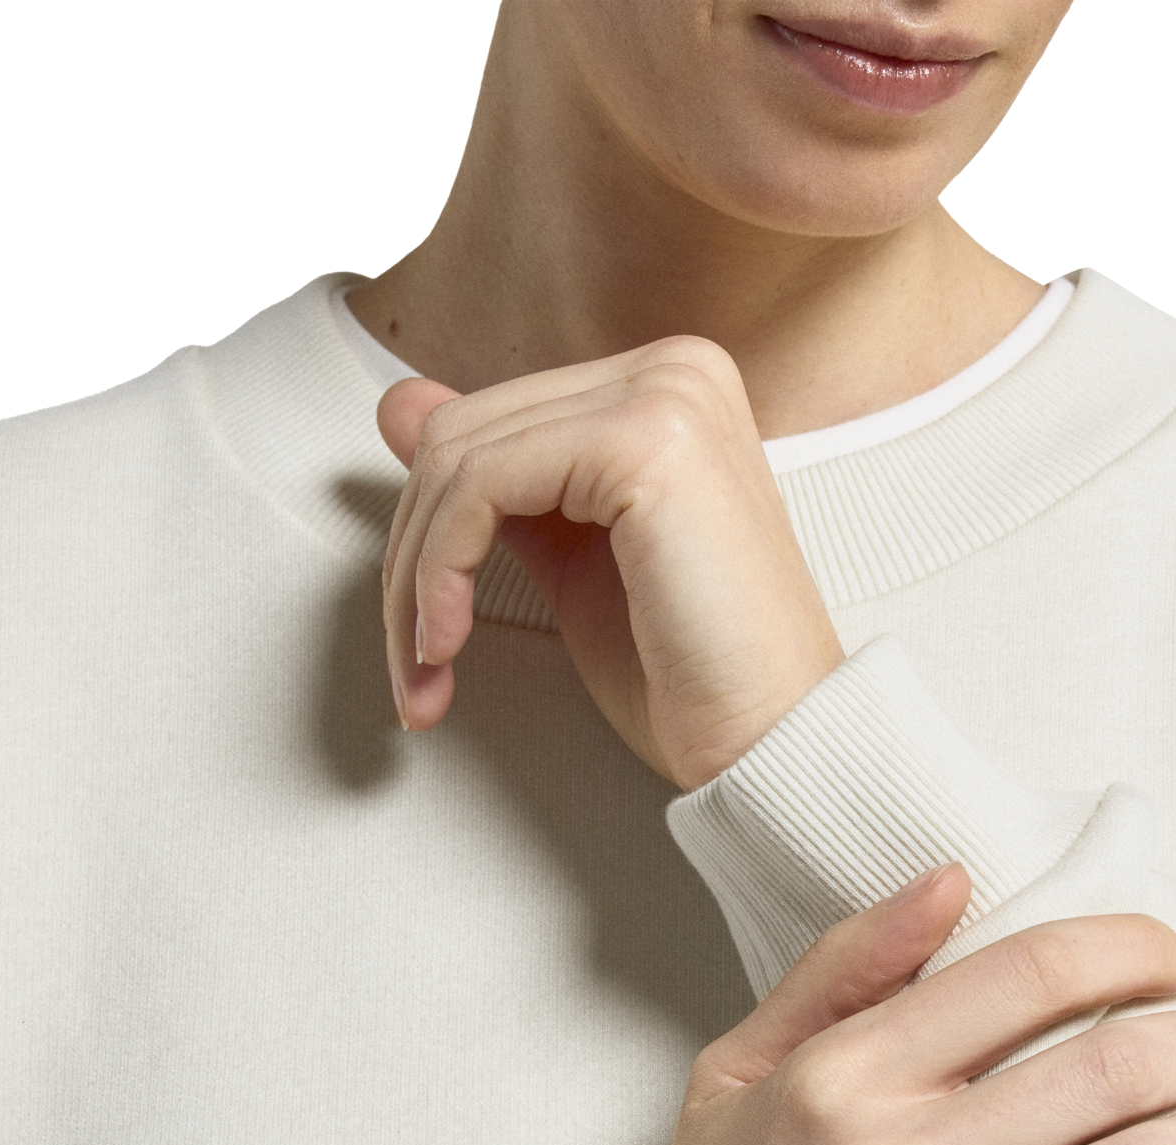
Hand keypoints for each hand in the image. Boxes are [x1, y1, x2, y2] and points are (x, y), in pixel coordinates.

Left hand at [376, 340, 843, 789]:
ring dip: (418, 580)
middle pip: (466, 435)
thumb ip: (498, 483)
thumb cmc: (694, 678)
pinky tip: (450, 644)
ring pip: (460, 460)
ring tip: (429, 671)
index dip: (432, 536)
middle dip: (414, 561)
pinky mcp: (645, 440)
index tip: (424, 637)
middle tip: (414, 668)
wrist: (772, 743)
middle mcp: (675, 371)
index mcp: (666, 389)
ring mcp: (666, 396)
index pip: (494, 426)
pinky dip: (441, 572)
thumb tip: (402, 406)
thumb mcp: (572, 564)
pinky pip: (482, 486)